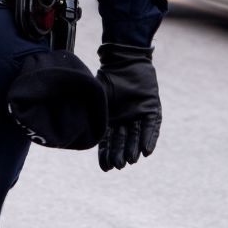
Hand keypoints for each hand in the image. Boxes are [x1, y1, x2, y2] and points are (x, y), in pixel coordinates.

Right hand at [95, 43, 160, 171]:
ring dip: (135, 148)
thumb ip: (89, 111)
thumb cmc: (107, 75)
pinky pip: (153, 125)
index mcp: (110, 118)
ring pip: (138, 135)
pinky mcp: (152, 108)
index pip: (108, 141)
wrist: (124, 58)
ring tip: (132, 160)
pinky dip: (150, 137)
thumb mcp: (95, 95)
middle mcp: (125, 119)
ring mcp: (139, 114)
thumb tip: (75, 128)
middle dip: (120, 154)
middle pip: (123, 141)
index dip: (107, 155)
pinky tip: (147, 151)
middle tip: (119, 165)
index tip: (106, 168)